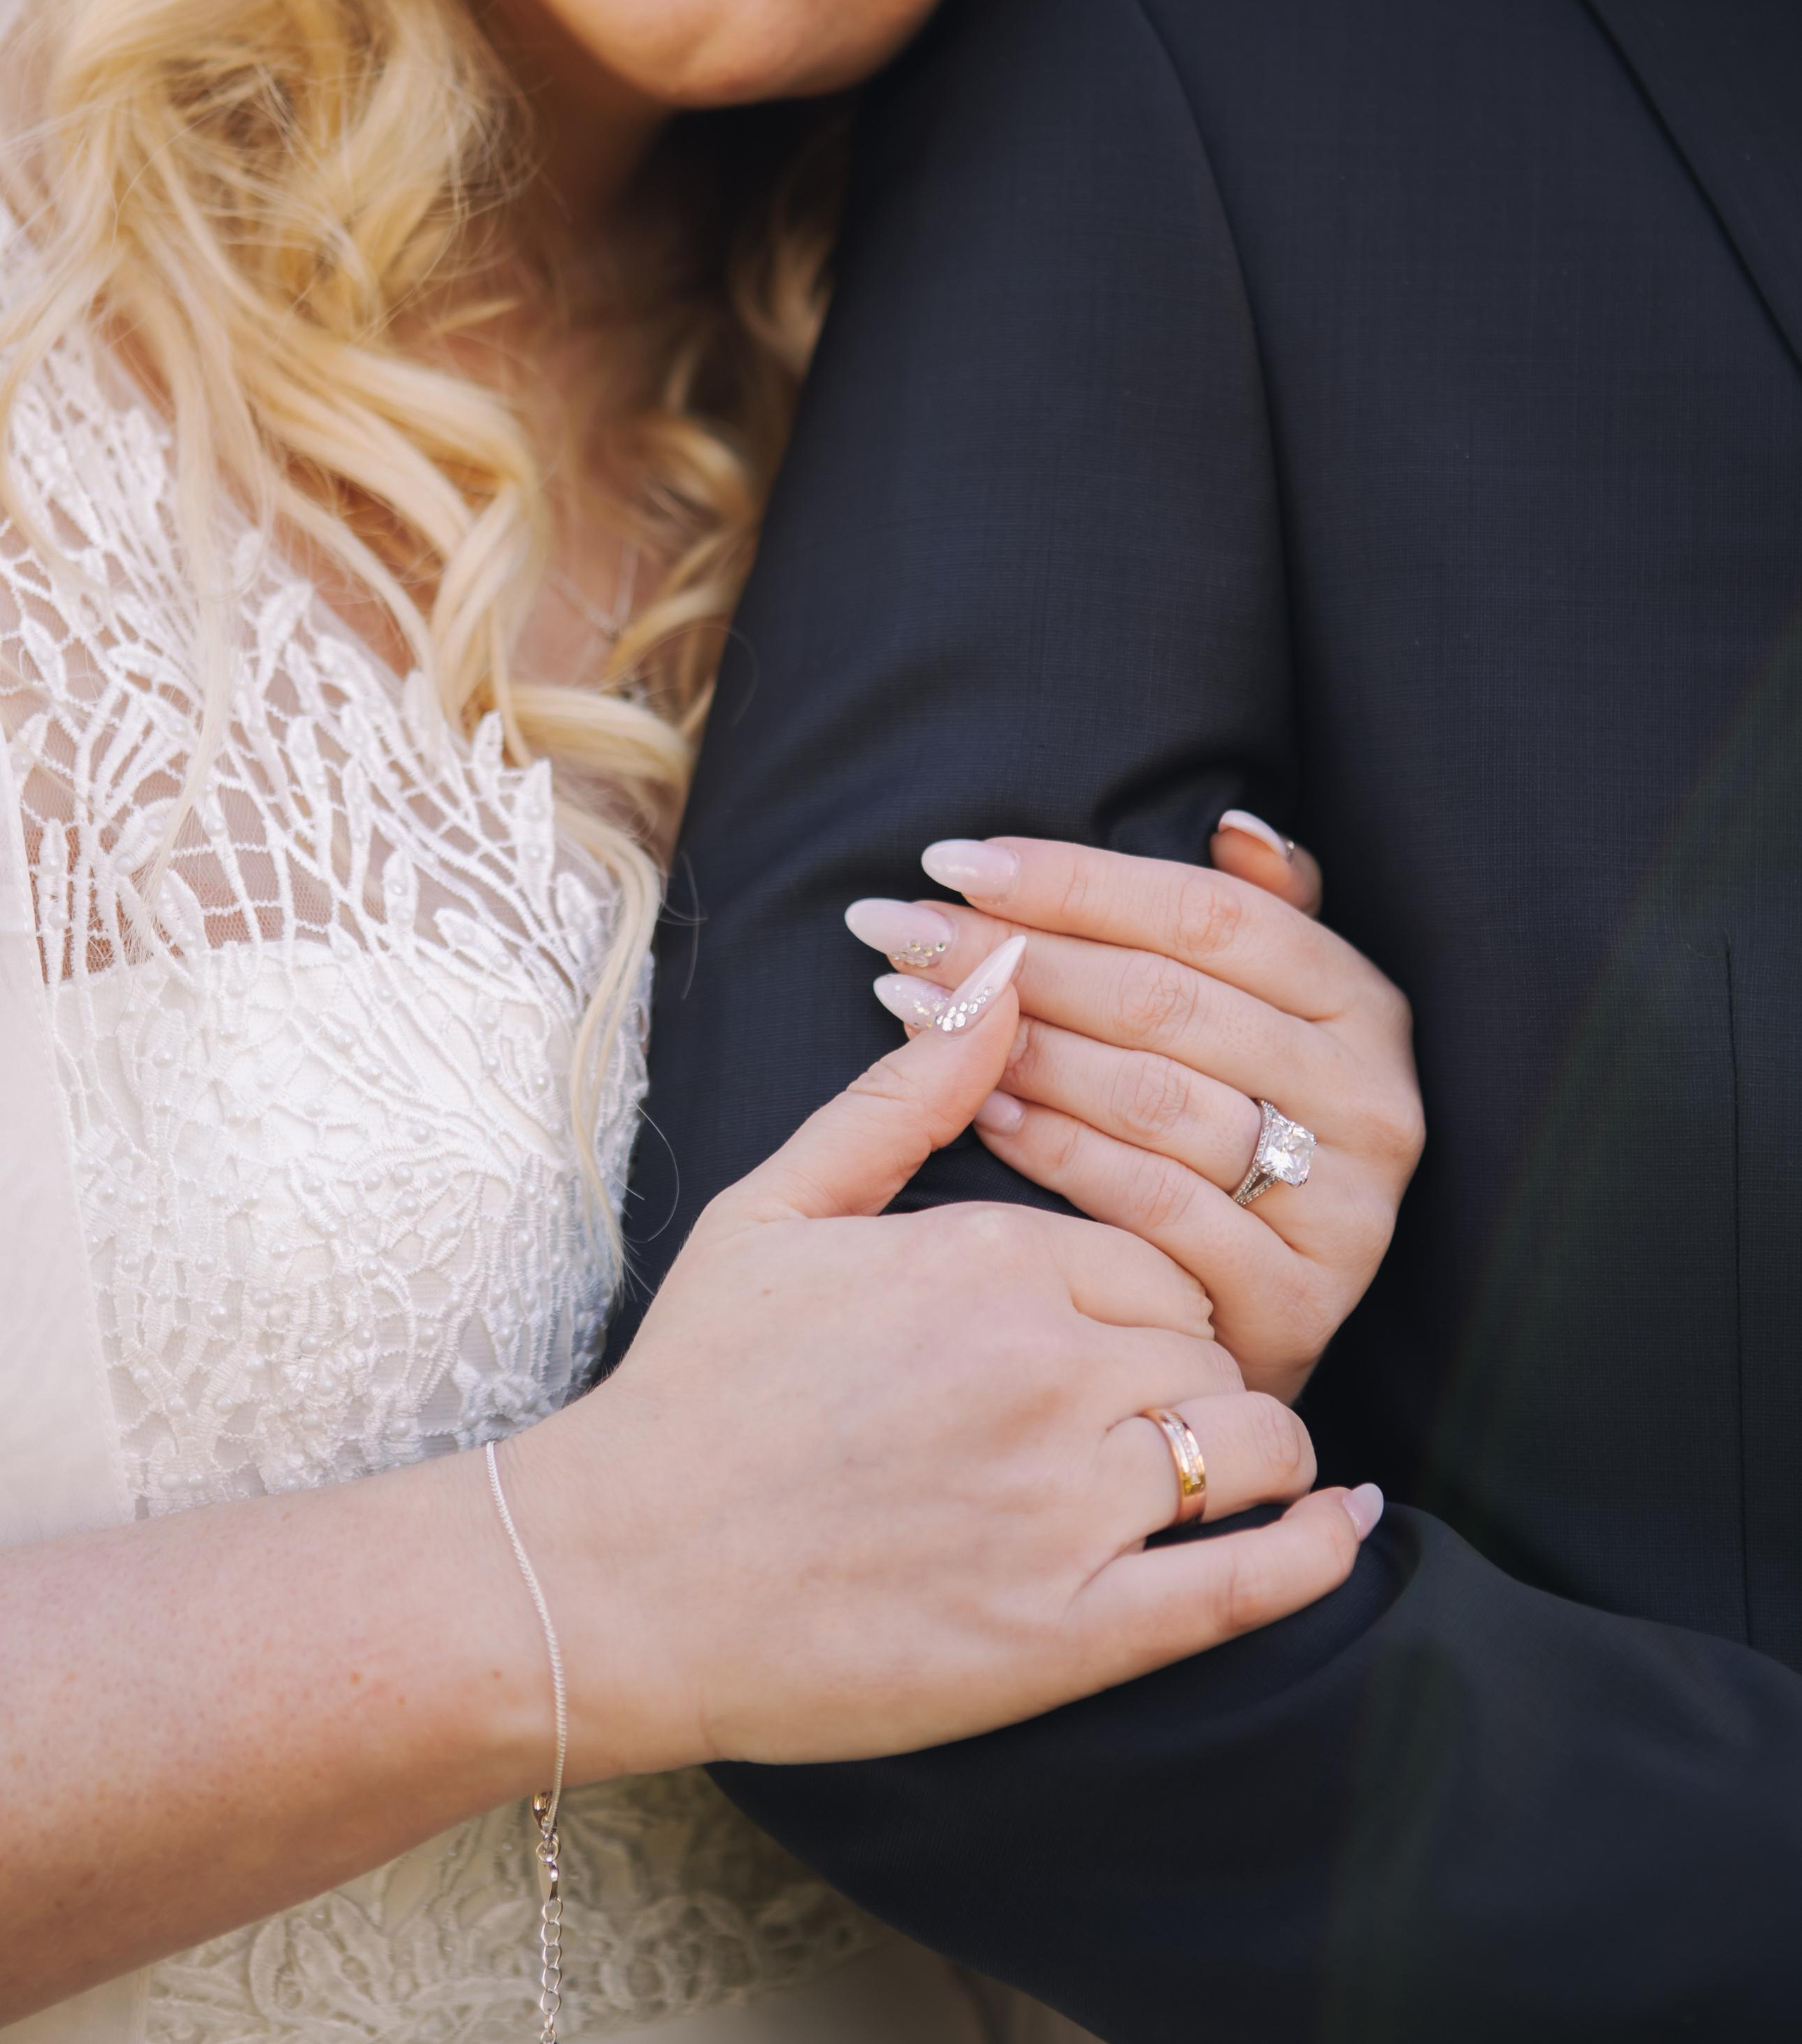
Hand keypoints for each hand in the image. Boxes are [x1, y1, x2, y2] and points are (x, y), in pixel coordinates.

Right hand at [511, 946, 1378, 1776]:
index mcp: (989, 1260)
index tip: (1116, 1311)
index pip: (1154, 1238)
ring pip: (1248, 1444)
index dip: (1147, 1275)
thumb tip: (1003, 971)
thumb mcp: (783, 1206)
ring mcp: (1064, 1509)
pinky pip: (1249, 1582)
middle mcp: (1046, 1374)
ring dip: (1253, 1444)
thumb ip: (909, 1091)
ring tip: (1226, 1453)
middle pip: (1206, 1336)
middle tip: (1149, 1387)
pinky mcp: (1070, 1636)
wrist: (618, 1578)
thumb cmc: (696, 1384)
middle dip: (1194, 1354)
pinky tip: (1342, 1520)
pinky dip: (1317, 1549)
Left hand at [846, 831, 1424, 1401]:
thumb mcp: (1264, 1009)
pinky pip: (1147, 1200)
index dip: (1073, 880)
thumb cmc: (1233, 1127)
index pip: (1206, 913)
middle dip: (1015, 955)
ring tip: (914, 1007)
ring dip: (1016, 1044)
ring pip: (1149, 1094)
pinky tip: (978, 1108)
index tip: (952, 862)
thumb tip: (1235, 824)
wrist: (1251, 1318)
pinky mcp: (1294, 1299)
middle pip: (1163, 999)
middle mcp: (1370, 1097)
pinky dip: (1053, 1148)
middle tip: (901, 932)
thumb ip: (1254, 913)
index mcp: (1362, 1003)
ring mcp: (1341, 1206)